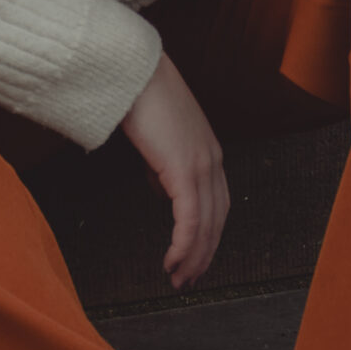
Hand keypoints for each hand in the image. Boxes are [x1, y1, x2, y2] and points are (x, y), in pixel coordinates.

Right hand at [122, 52, 229, 289]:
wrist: (132, 69)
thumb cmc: (138, 95)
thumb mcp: (157, 137)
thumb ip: (164, 164)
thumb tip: (161, 189)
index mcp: (208, 152)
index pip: (217, 204)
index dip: (209, 235)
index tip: (197, 257)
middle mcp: (212, 160)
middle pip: (217, 219)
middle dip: (204, 254)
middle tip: (189, 280)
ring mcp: (202, 164)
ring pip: (206, 225)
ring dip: (194, 257)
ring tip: (179, 279)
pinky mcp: (184, 169)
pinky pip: (189, 219)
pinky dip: (184, 246)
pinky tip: (173, 262)